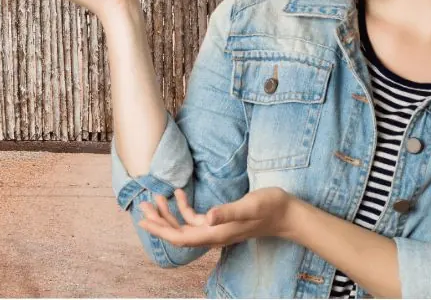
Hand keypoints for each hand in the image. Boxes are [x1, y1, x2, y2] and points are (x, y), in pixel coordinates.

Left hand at [137, 187, 294, 248]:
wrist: (288, 214)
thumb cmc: (271, 208)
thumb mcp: (250, 206)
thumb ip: (228, 212)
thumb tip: (208, 217)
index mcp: (217, 234)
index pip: (181, 237)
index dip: (160, 231)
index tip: (143, 221)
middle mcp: (214, 234)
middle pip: (179, 234)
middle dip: (158, 222)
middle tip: (142, 207)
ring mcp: (217, 229)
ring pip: (185, 226)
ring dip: (168, 214)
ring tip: (154, 199)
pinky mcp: (222, 222)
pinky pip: (196, 219)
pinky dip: (184, 208)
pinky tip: (179, 193)